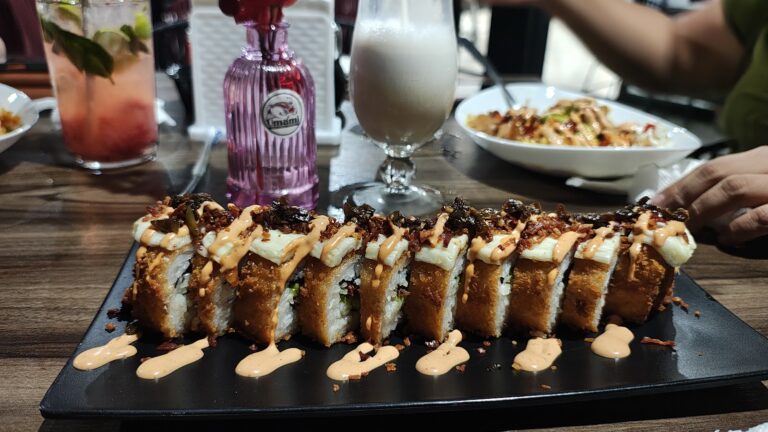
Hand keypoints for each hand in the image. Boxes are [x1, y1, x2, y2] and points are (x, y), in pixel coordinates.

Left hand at [651, 146, 767, 244]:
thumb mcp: (762, 187)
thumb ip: (736, 191)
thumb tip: (691, 210)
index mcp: (760, 159)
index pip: (712, 168)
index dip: (680, 185)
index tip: (655, 203)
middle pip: (717, 173)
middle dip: (683, 195)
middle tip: (661, 216)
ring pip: (735, 188)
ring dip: (703, 209)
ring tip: (688, 228)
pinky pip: (760, 217)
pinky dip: (738, 228)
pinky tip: (726, 239)